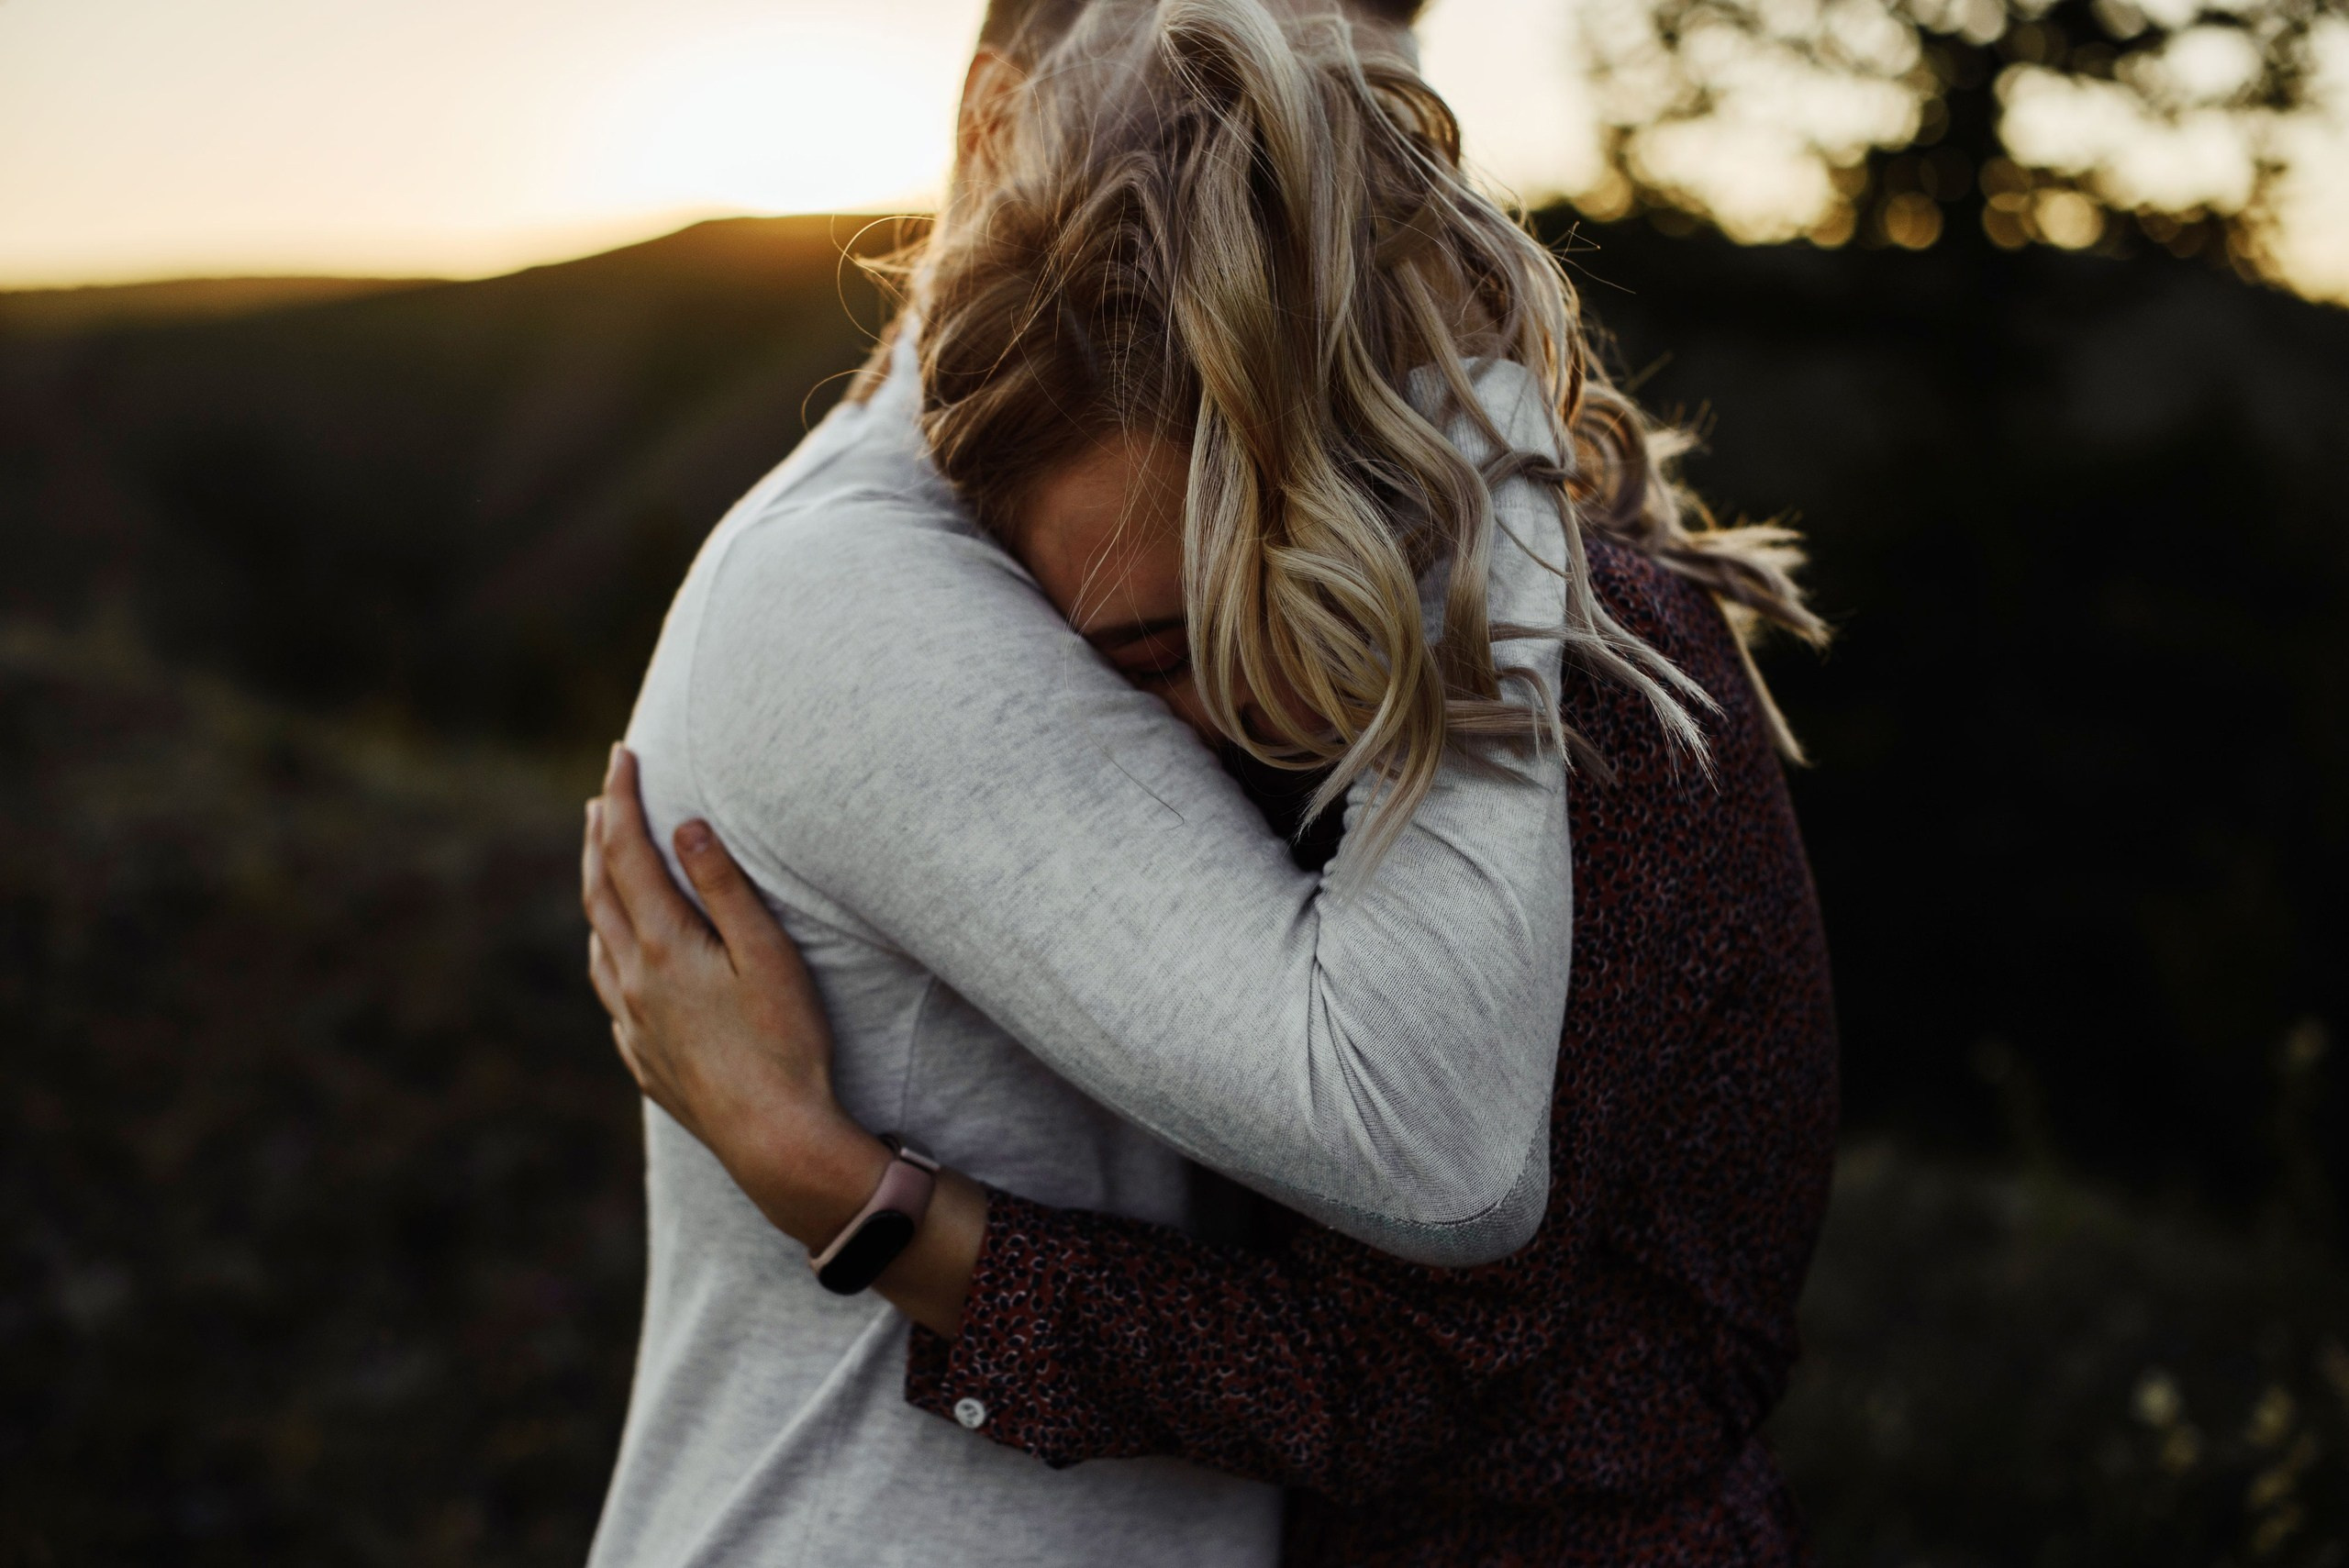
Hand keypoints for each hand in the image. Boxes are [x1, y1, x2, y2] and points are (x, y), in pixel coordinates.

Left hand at [581, 746, 886, 1248]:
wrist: (775, 1141)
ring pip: (598, 944)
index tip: (621, 753)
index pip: (630, 854)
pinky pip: (610, 994)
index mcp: (664, 948)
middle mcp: (634, 983)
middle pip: (601, 893)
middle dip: (601, 836)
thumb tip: (686, 825)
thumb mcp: (768, 954)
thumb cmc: (787, 1043)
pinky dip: (608, 954)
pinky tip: (621, 959)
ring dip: (597, 893)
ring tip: (603, 864)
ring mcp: (633, 1026)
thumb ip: (725, 887)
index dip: (624, 799)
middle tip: (604, 794)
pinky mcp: (645, 1061)